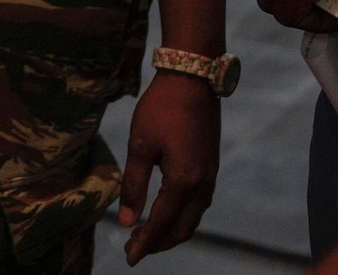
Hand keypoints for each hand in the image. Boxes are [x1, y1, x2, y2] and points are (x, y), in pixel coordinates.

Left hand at [118, 70, 219, 263]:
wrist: (192, 80)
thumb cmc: (161, 109)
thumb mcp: (140, 146)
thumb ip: (134, 185)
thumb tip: (127, 221)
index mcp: (184, 182)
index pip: (162, 223)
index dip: (145, 243)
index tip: (128, 258)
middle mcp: (202, 185)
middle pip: (182, 228)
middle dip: (158, 243)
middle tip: (133, 251)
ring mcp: (210, 178)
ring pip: (193, 218)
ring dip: (170, 231)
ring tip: (145, 237)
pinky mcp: (210, 168)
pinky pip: (198, 205)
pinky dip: (181, 217)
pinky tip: (164, 214)